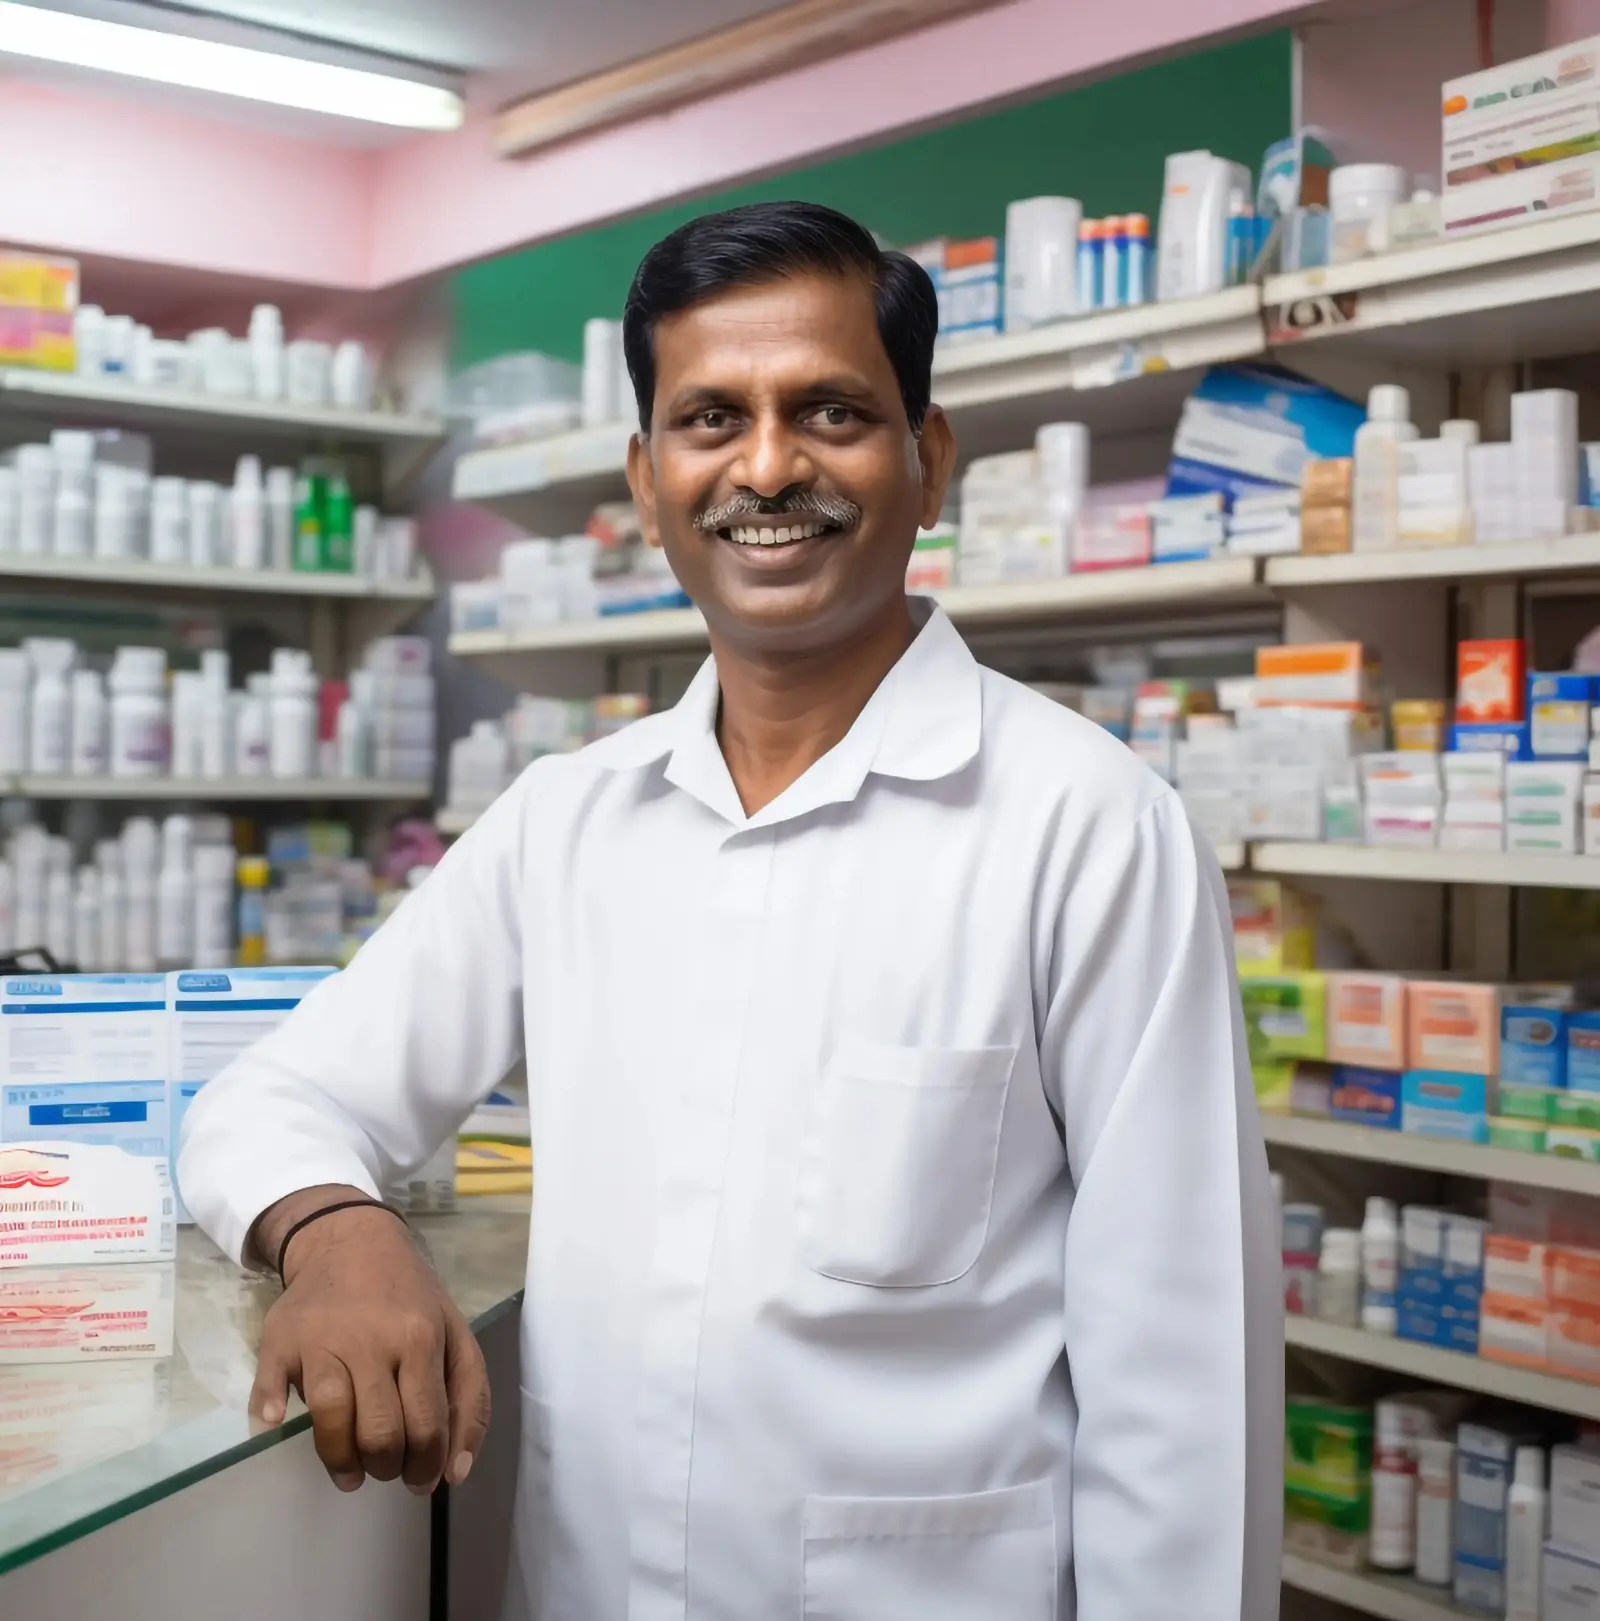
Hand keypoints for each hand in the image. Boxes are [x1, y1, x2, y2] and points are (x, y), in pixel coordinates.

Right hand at [248, 1186, 490, 1495]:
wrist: (352, 1238)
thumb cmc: (410, 1297)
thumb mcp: (456, 1334)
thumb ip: (471, 1399)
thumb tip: (456, 1472)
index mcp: (421, 1339)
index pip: (427, 1425)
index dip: (426, 1465)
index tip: (420, 1479)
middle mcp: (373, 1340)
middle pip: (380, 1431)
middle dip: (387, 1466)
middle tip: (385, 1468)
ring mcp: (323, 1341)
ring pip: (331, 1418)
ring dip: (341, 1462)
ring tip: (351, 1474)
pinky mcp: (282, 1340)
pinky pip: (269, 1386)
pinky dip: (270, 1411)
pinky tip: (277, 1424)